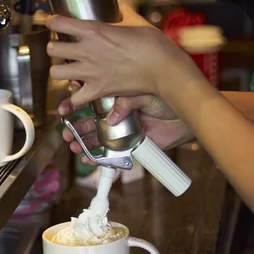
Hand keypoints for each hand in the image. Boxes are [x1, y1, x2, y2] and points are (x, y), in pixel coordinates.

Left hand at [45, 5, 195, 105]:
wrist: (163, 69)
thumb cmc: (153, 45)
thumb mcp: (135, 22)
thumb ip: (123, 16)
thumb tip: (121, 11)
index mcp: (94, 30)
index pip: (60, 23)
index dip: (54, 22)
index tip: (54, 24)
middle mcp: (87, 50)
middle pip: (53, 48)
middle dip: (55, 47)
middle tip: (62, 49)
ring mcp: (91, 72)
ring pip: (56, 72)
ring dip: (60, 70)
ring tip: (67, 70)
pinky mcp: (99, 90)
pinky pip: (75, 99)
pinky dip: (74, 100)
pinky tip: (78, 96)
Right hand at [60, 91, 194, 164]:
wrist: (188, 117)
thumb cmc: (169, 100)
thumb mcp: (145, 94)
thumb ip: (127, 102)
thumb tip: (112, 118)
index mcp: (119, 97)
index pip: (93, 100)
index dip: (78, 103)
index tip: (66, 107)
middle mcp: (119, 115)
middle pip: (92, 122)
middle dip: (77, 127)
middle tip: (65, 132)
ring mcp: (124, 131)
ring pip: (99, 138)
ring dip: (84, 143)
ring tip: (72, 145)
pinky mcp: (132, 146)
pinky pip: (113, 154)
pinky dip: (100, 158)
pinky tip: (88, 159)